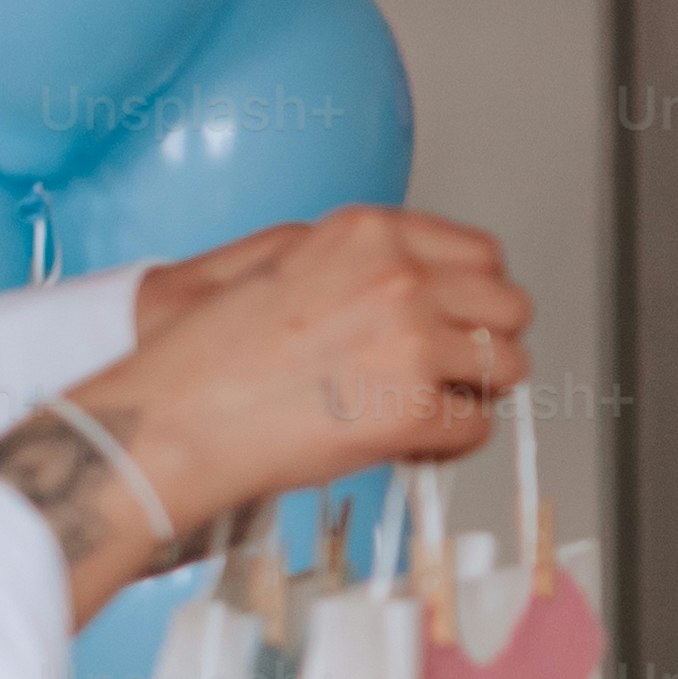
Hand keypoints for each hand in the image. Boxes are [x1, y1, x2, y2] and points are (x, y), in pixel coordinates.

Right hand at [0, 208, 533, 620]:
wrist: (169, 420)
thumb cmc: (212, 355)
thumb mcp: (287, 264)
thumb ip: (365, 261)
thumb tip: (432, 283)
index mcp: (370, 234)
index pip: (481, 254)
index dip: (479, 294)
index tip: (465, 320)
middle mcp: (400, 278)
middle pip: (508, 308)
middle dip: (487, 342)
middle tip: (452, 372)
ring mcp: (411, 344)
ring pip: (507, 367)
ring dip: (476, 392)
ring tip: (429, 408)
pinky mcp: (412, 411)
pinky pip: (476, 427)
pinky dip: (453, 441)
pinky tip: (413, 444)